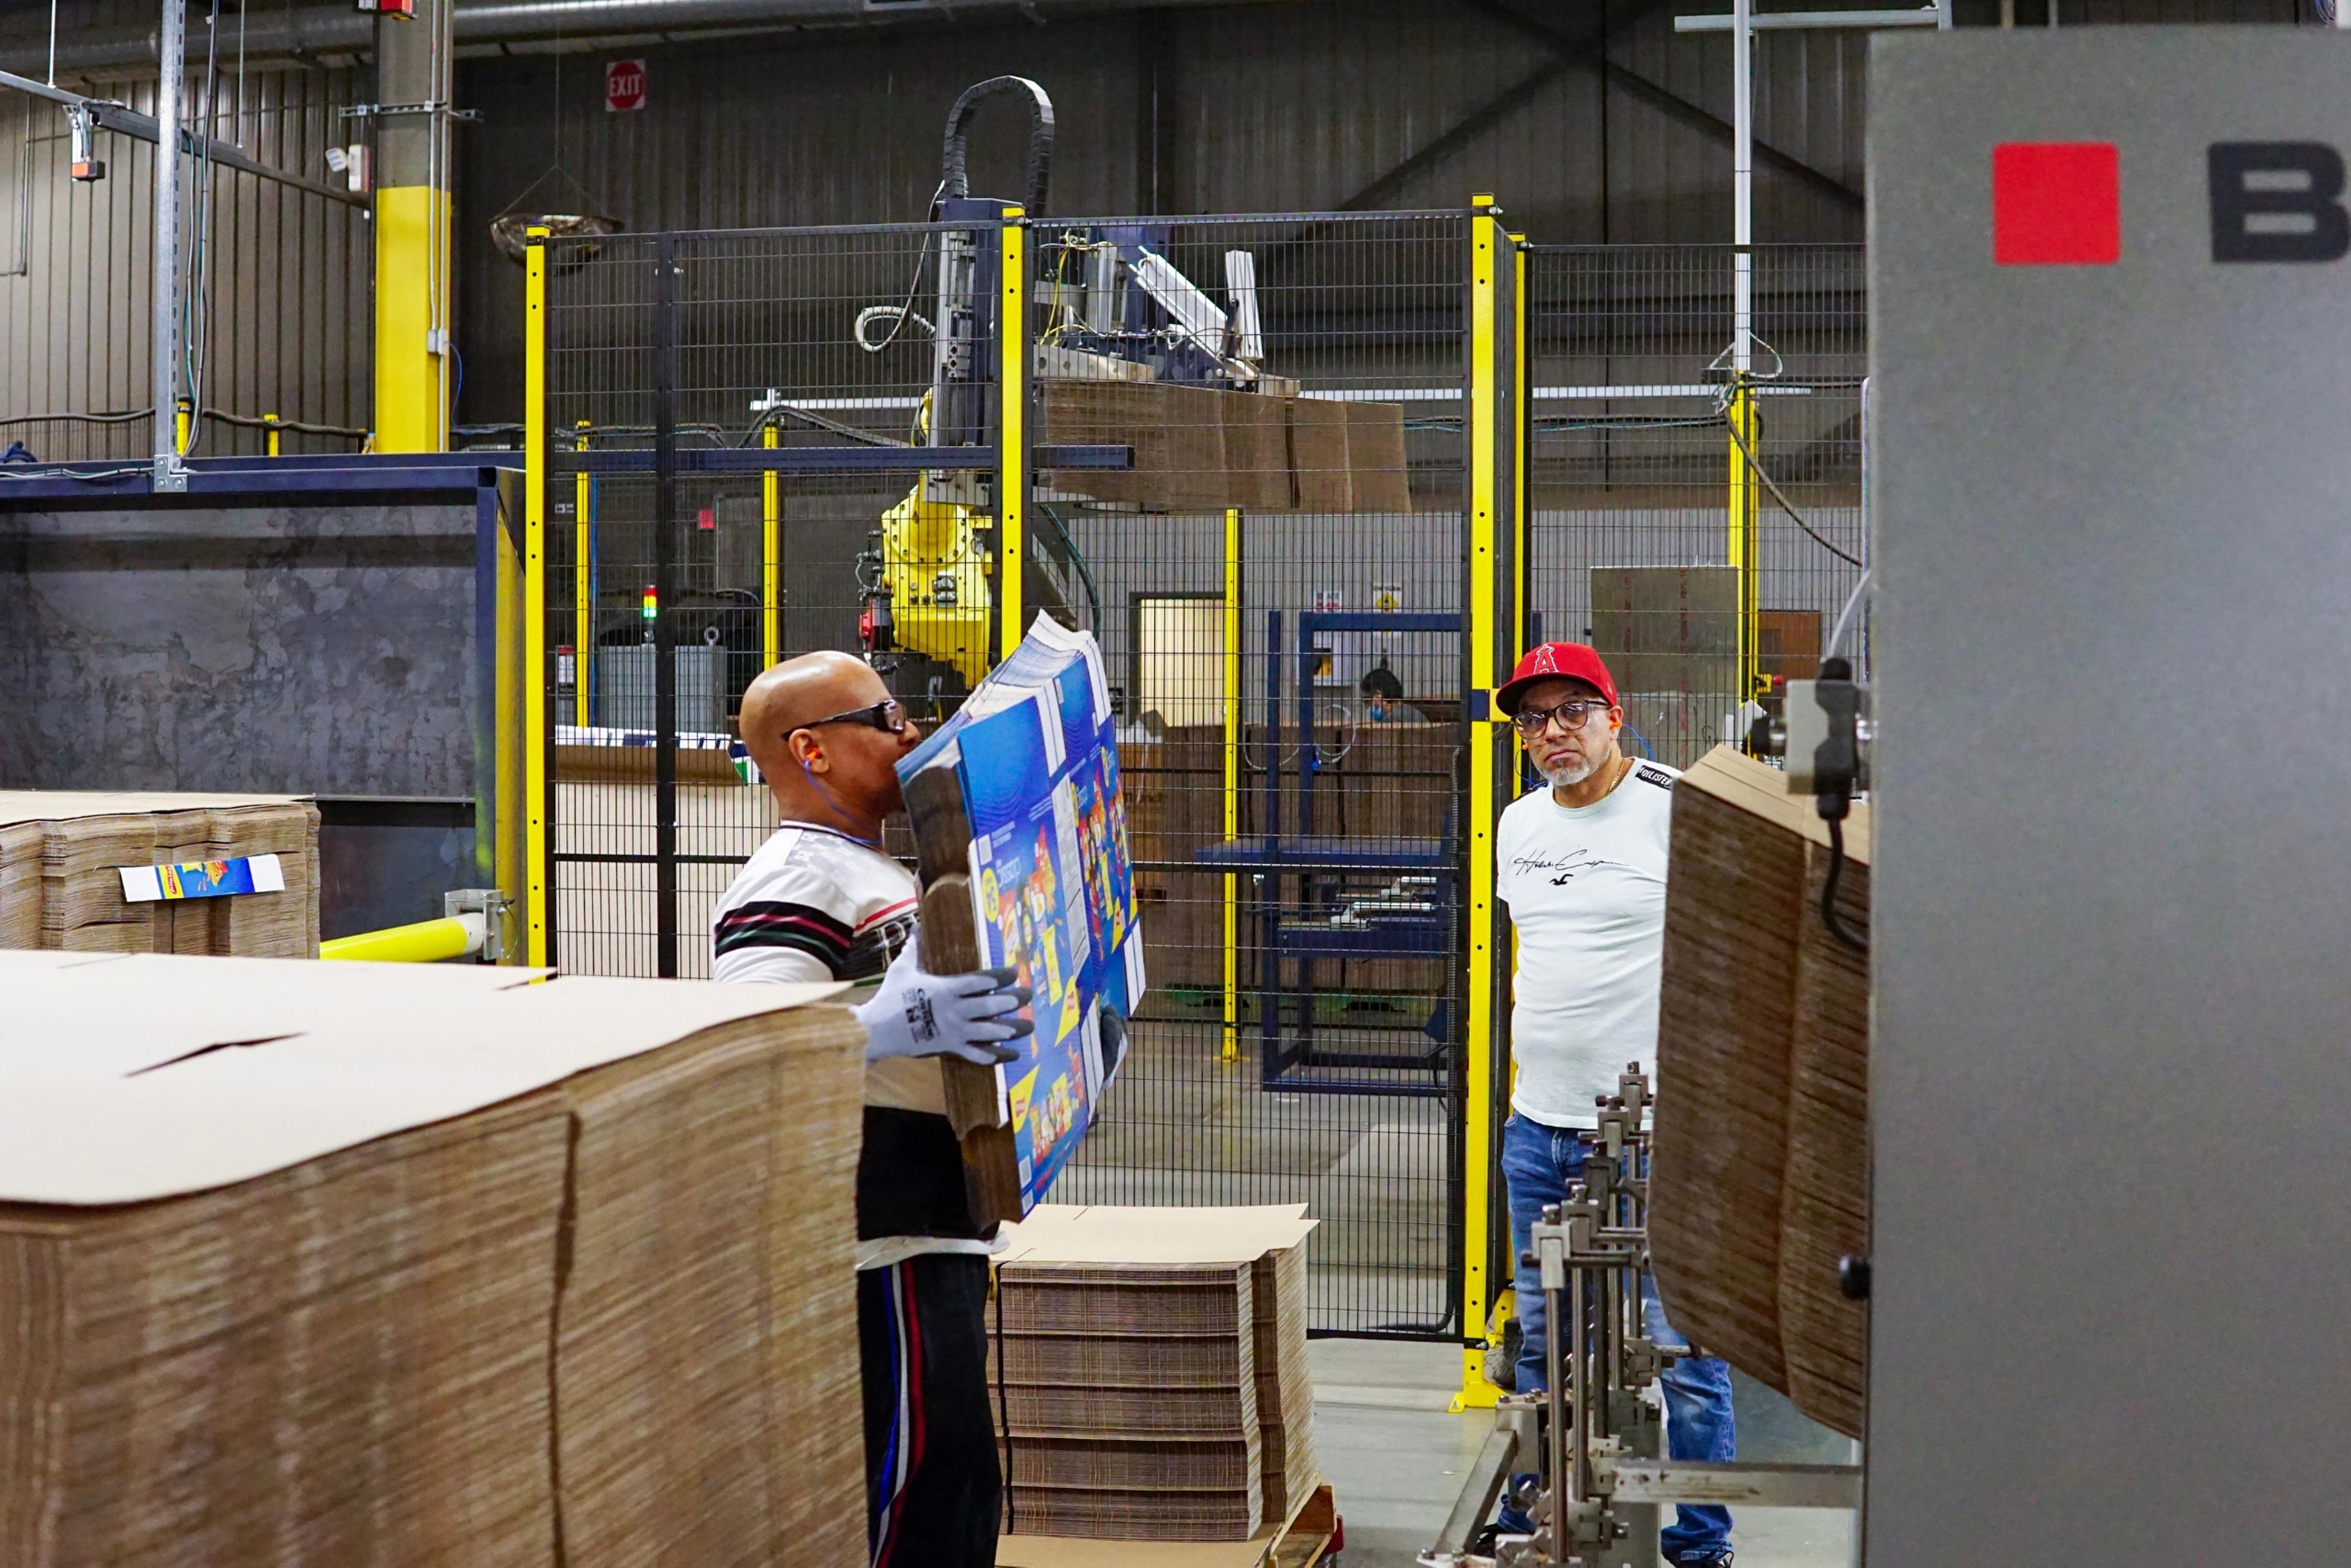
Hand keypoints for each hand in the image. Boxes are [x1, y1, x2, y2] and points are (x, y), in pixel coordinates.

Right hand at [854, 943, 1033, 1066]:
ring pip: (989, 1031)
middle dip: (1012, 1000)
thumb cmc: (890, 997)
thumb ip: (914, 949)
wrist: (876, 1030)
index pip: (979, 981)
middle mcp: (954, 1010)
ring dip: (1011, 1029)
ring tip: (1028, 1026)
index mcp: (946, 989)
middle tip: (1028, 996)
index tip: (1014, 972)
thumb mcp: (902, 969)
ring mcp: (953, 1031)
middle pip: (990, 1005)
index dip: (1000, 976)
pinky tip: (1009, 1054)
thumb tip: (917, 927)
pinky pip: (976, 1054)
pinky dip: (994, 1055)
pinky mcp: (949, 1047)